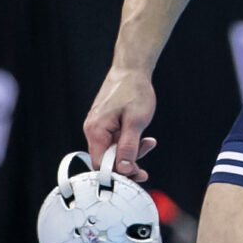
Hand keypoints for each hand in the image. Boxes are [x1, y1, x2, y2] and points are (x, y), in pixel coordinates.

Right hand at [84, 65, 159, 182]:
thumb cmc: (134, 91)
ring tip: (149, 142)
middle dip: (128, 162)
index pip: (101, 165)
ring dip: (131, 151)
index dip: (118, 173)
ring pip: (113, 150)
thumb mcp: (136, 122)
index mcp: (96, 131)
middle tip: (146, 164)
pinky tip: (144, 137)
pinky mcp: (105, 123)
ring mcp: (98, 126)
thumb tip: (124, 169)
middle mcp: (93, 130)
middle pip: (107, 159)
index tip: (138, 174)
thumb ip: (129, 147)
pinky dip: (129, 142)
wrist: (131, 69)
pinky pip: (115, 140)